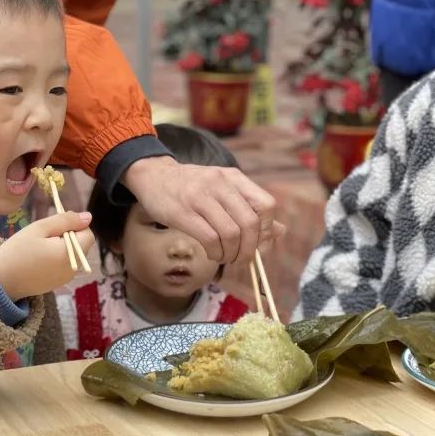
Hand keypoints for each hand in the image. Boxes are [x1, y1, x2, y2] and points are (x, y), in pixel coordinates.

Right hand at [0, 211, 93, 300]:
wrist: (0, 280)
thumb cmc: (17, 251)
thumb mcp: (39, 228)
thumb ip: (65, 220)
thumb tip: (88, 216)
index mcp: (71, 253)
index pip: (88, 234)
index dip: (74, 226)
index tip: (55, 226)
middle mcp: (74, 268)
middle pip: (82, 245)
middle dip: (68, 236)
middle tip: (44, 236)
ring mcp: (67, 278)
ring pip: (74, 255)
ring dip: (62, 247)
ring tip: (40, 248)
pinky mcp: (58, 284)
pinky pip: (65, 265)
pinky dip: (57, 259)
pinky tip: (39, 259)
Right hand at [121, 156, 284, 262]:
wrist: (153, 175)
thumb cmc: (192, 187)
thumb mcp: (224, 190)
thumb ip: (251, 209)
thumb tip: (280, 232)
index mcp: (234, 178)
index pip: (266, 205)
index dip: (268, 231)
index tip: (260, 246)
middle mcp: (220, 184)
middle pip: (250, 223)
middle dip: (250, 249)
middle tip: (242, 260)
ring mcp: (201, 197)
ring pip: (231, 233)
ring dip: (232, 254)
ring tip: (226, 257)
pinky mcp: (183, 212)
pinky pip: (210, 239)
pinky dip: (216, 253)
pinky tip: (212, 254)